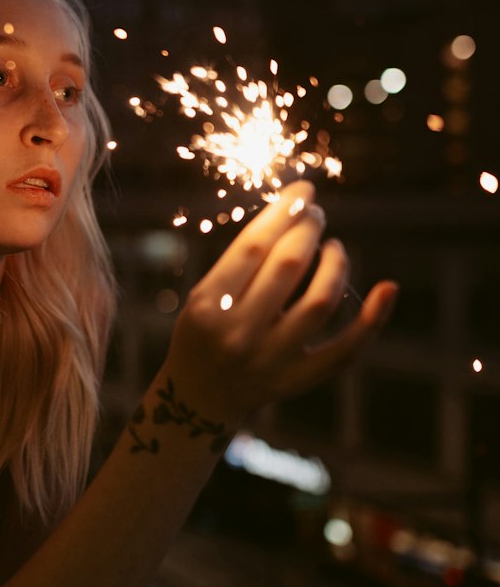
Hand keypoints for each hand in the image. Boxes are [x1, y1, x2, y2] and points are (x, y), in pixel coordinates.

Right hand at [165, 181, 397, 428]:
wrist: (199, 396)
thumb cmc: (203, 330)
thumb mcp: (203, 295)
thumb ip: (242, 261)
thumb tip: (294, 213)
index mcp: (209, 304)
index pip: (254, 245)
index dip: (284, 210)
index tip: (303, 190)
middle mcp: (239, 332)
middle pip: (288, 265)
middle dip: (308, 228)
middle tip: (315, 214)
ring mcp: (271, 359)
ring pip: (320, 301)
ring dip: (335, 263)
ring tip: (333, 247)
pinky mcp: (297, 379)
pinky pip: (345, 349)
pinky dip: (372, 319)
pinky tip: (388, 288)